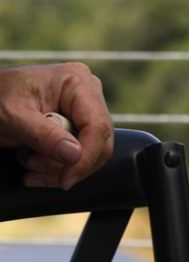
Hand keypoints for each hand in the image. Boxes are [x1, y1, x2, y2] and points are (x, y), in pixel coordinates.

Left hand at [0, 64, 114, 188]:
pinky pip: (80, 151)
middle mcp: (88, 92)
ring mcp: (84, 108)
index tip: (66, 180)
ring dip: (62, 168)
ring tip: (30, 167)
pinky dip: (60, 166)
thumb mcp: (14, 117)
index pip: (97, 125)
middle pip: (100, 139)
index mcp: (77, 82)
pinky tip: (38, 166)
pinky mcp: (78, 122)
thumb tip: (75, 155)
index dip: (86, 156)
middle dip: (71, 164)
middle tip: (36, 172)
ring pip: (92, 150)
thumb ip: (44, 135)